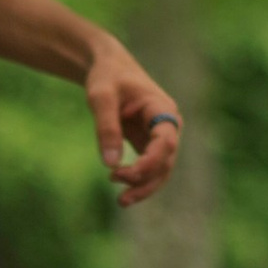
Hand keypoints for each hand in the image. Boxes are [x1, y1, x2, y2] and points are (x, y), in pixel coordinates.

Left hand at [83, 37, 182, 204]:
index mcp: (162, 108)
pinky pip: (151, 169)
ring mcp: (160, 136)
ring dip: (144, 187)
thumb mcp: (100, 96)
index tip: (125, 172)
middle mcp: (168, 124)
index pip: (166, 141)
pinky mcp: (149, 143)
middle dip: (145, 179)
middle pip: (166, 161)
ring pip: (162, 170)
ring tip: (121, 200)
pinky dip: (139, 182)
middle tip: (115, 185)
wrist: (109, 66)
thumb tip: (111, 164)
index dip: (151, 161)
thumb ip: (106, 127)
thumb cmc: (106, 76)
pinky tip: (122, 191)